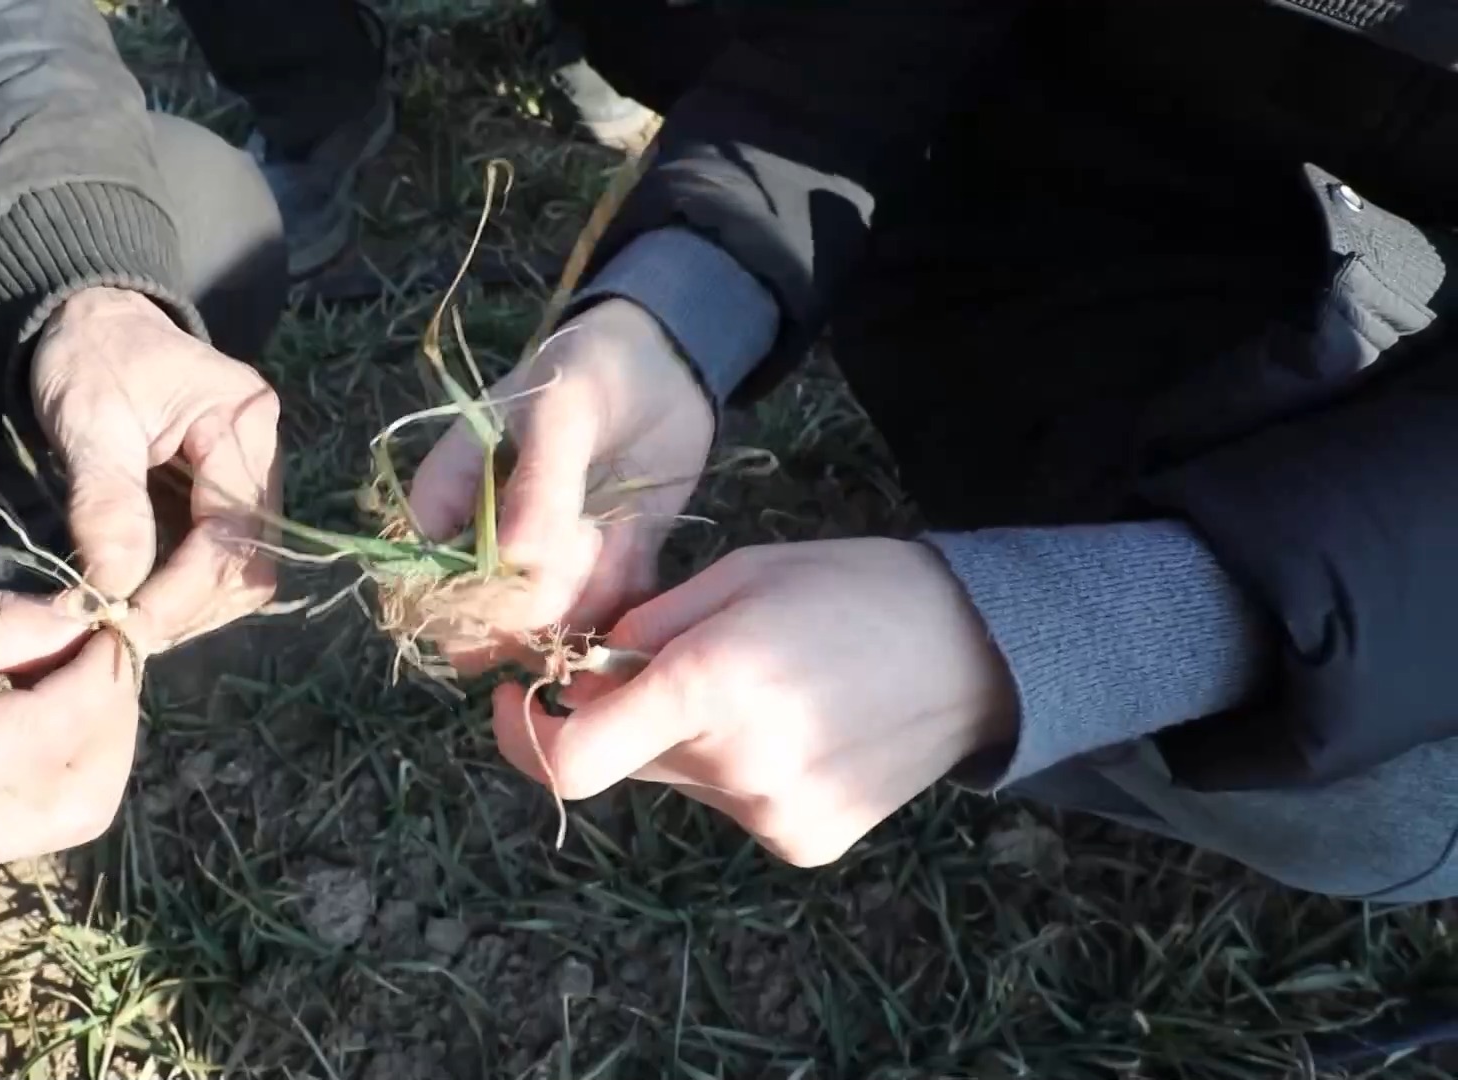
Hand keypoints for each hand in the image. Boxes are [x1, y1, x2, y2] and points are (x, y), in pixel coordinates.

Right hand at [0, 591, 139, 904]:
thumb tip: (84, 617)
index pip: (43, 734)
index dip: (97, 678)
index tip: (113, 625)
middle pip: (78, 791)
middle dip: (111, 714)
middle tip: (106, 648)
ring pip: (72, 814)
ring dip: (98, 743)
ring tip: (79, 675)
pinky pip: (39, 823)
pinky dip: (62, 765)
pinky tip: (47, 713)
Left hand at [31, 287, 279, 650]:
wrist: (90, 319)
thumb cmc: (89, 357)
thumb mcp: (88, 419)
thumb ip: (106, 503)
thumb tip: (114, 590)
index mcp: (241, 419)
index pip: (234, 532)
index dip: (184, 589)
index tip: (125, 625)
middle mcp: (263, 451)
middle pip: (251, 561)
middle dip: (189, 607)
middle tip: (122, 635)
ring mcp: (251, 476)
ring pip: (244, 571)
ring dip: (191, 609)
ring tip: (129, 623)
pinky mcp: (227, 495)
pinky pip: (224, 560)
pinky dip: (186, 592)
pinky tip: (144, 601)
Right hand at [407, 299, 713, 667]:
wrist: (666, 361)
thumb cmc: (590, 367)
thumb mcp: (561, 410)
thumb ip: (539, 484)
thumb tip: (515, 563)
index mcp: (450, 497)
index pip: (422, 579)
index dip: (454, 604)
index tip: (508, 583)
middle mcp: (491, 543)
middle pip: (485, 620)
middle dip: (533, 605)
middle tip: (580, 544)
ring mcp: (549, 564)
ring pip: (550, 625)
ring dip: (585, 600)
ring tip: (609, 535)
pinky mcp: (604, 572)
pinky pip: (607, 614)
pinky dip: (625, 602)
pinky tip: (635, 553)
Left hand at [493, 540, 1016, 866]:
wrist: (978, 653)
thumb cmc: (850, 589)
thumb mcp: (737, 575)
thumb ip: (644, 628)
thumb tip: (576, 673)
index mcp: (709, 683)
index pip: (571, 757)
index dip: (521, 737)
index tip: (516, 700)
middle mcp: (734, 764)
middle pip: (624, 760)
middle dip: (625, 715)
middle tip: (682, 663)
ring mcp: (771, 815)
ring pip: (679, 781)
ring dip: (689, 741)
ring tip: (767, 690)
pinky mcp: (803, 844)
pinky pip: (732, 806)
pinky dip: (740, 769)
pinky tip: (800, 728)